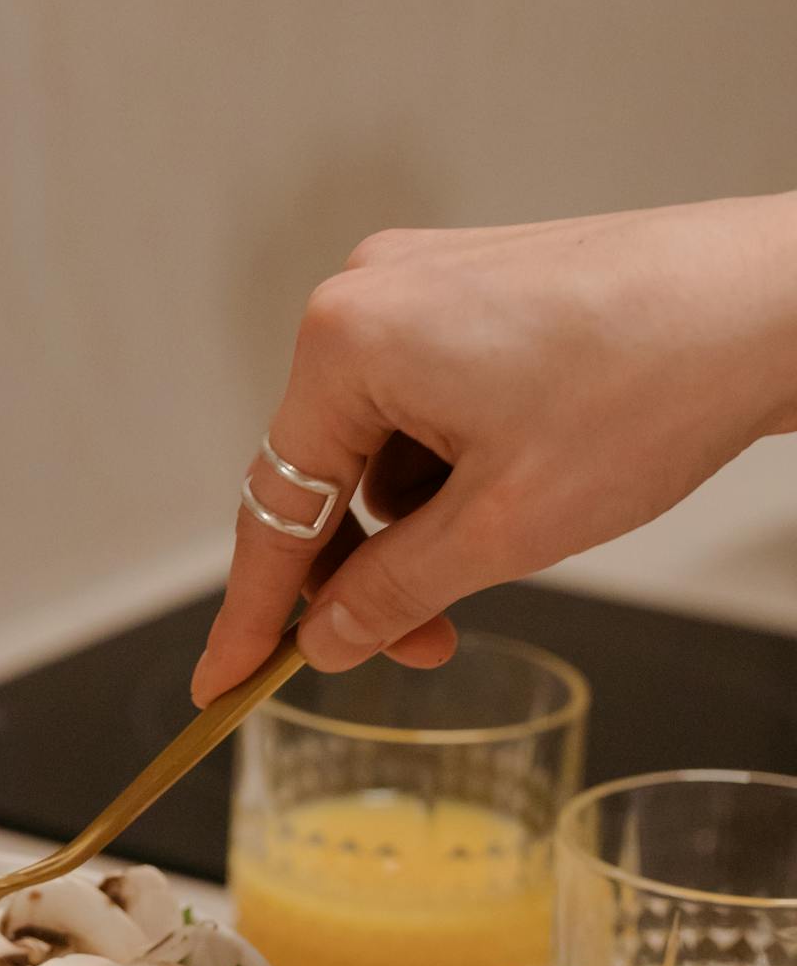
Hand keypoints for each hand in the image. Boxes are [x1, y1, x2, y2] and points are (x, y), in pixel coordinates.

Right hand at [193, 194, 796, 703]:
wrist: (774, 302)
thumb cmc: (651, 387)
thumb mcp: (505, 528)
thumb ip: (393, 593)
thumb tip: (326, 641)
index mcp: (347, 342)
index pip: (274, 506)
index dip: (252, 612)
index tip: (222, 683)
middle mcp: (365, 294)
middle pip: (323, 472)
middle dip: (366, 570)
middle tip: (423, 648)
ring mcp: (420, 282)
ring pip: (379, 444)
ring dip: (421, 518)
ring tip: (511, 543)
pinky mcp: (472, 286)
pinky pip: (423, 400)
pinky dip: (454, 466)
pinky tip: (523, 484)